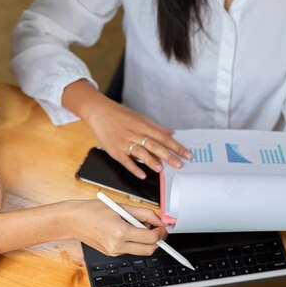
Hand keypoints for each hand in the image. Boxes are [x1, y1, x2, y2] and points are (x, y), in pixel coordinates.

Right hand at [63, 80, 190, 178]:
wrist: (98, 112)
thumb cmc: (119, 114)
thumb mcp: (139, 117)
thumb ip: (155, 127)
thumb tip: (170, 132)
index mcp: (143, 125)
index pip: (163, 137)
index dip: (176, 146)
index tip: (187, 154)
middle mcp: (135, 133)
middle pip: (154, 146)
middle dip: (168, 155)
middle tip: (179, 164)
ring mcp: (124, 142)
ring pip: (140, 153)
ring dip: (151, 161)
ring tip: (161, 169)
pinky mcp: (114, 150)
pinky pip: (125, 161)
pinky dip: (134, 168)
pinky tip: (142, 174)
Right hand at [66, 200, 167, 255]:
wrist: (74, 220)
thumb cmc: (93, 210)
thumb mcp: (121, 206)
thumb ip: (143, 214)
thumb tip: (158, 220)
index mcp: (120, 232)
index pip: (151, 238)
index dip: (161, 232)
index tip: (162, 226)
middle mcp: (117, 246)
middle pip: (149, 250)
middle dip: (158, 241)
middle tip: (157, 230)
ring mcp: (114, 252)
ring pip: (140, 251)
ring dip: (145, 241)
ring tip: (138, 227)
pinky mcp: (111, 254)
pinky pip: (130, 250)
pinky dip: (134, 242)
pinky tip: (126, 231)